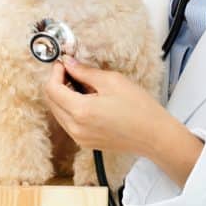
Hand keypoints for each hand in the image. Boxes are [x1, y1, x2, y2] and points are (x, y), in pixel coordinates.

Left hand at [43, 56, 168, 156]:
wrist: (154, 135)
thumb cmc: (138, 107)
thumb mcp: (112, 81)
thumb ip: (85, 71)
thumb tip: (68, 63)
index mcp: (81, 111)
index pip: (51, 89)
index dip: (55, 73)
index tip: (64, 63)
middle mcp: (75, 128)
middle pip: (51, 101)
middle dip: (57, 83)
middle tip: (72, 70)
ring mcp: (80, 138)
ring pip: (58, 112)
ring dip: (63, 96)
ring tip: (82, 84)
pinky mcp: (86, 142)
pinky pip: (68, 123)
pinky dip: (71, 109)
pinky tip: (87, 99)